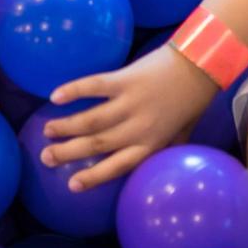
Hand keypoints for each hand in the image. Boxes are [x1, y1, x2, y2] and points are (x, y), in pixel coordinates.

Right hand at [39, 43, 220, 191]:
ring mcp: (131, 103)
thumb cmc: (193, 98)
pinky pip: (94, 86)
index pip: (118, 166)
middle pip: (97, 144)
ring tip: (47, 131)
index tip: (72, 185)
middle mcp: (139, 127)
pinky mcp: (126, 79)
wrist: (201, 63)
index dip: (94, 177)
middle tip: (46, 157)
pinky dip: (74, 91)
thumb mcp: (183, 130)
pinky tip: (55, 96)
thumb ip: (168, 146)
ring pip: (91, 120)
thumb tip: (156, 164)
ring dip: (66, 126)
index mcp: (152, 142)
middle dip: (69, 152)